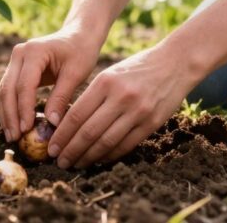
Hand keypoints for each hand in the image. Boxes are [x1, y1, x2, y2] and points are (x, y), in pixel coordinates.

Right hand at [0, 28, 100, 141]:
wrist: (78, 36)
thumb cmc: (81, 52)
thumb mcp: (76, 73)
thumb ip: (62, 96)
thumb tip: (51, 123)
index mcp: (34, 51)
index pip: (24, 85)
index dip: (24, 109)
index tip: (27, 129)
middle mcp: (19, 53)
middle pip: (8, 89)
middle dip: (10, 115)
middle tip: (15, 138)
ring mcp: (15, 60)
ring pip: (3, 91)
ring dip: (6, 114)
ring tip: (12, 136)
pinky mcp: (16, 68)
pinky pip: (8, 90)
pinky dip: (9, 108)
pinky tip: (14, 125)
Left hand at [47, 42, 201, 168]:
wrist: (175, 63)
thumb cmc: (137, 68)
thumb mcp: (111, 74)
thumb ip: (92, 96)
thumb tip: (68, 123)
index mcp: (105, 82)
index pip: (76, 115)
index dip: (61, 135)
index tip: (51, 147)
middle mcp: (120, 97)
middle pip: (88, 131)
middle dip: (70, 150)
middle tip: (59, 161)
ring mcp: (137, 111)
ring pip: (106, 142)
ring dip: (88, 157)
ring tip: (76, 164)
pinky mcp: (152, 123)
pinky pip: (126, 145)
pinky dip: (110, 155)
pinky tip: (99, 159)